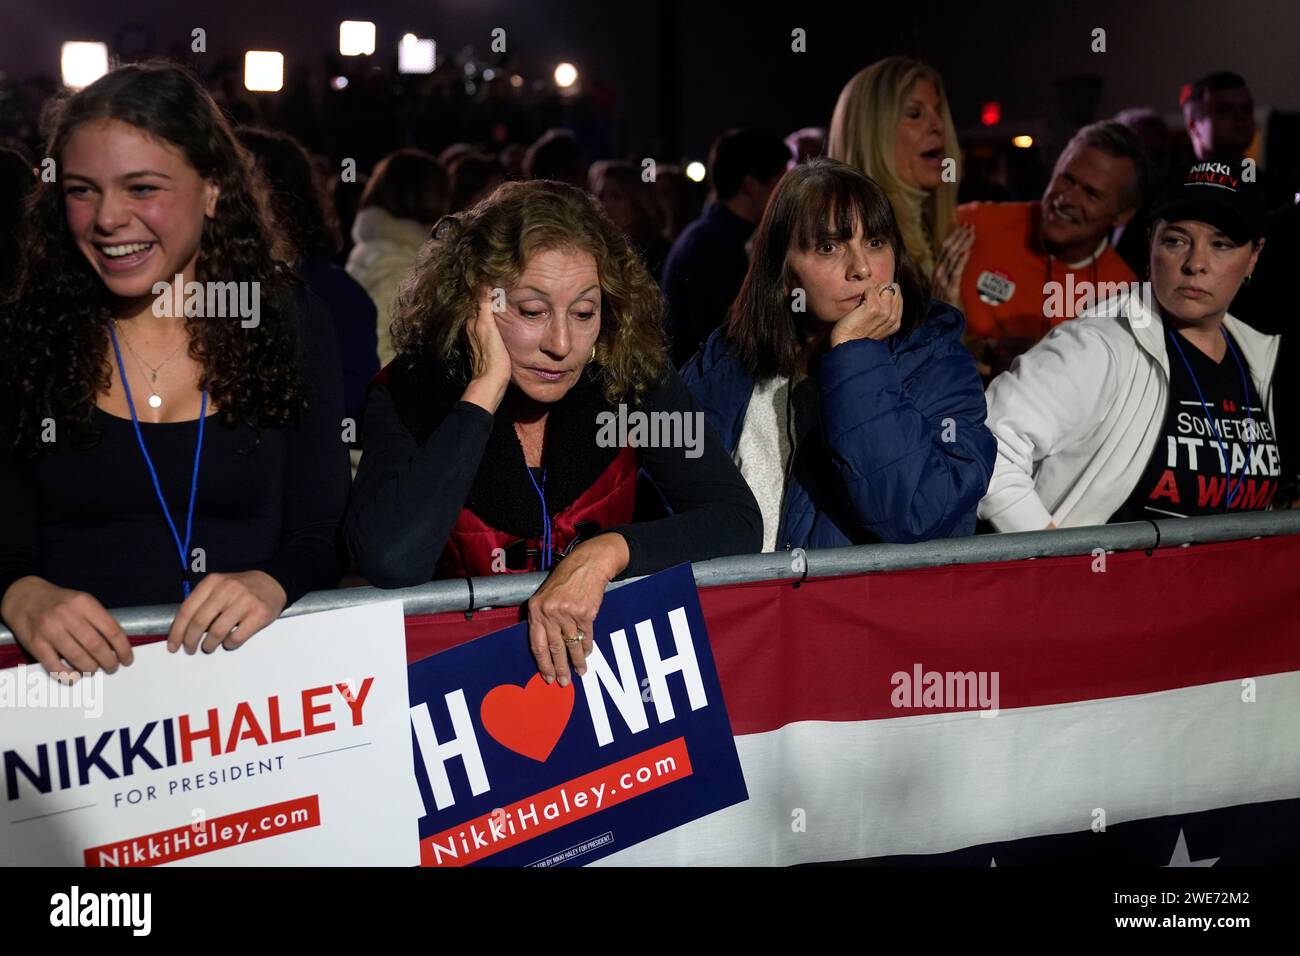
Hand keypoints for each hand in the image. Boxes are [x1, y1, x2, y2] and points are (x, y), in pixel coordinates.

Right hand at [0, 576, 131, 677]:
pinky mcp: (35, 643)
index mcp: (84, 603)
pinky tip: (74, 676)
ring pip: (77, 657)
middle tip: (111, 667)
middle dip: (108, 661)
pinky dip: (67, 675)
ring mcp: (49, 630)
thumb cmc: (59, 602)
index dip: (123, 649)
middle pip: (96, 646)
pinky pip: (54, 665)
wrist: (24, 597)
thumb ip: (99, 619)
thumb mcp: (82, 601)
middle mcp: (67, 615)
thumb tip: (117, 646)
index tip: (127, 659)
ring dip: (90, 668)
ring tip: (94, 669)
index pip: (112, 630)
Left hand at [167, 570, 286, 654]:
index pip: (187, 609)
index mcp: (213, 582)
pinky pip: (237, 637)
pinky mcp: (259, 613)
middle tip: (190, 649)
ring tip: (208, 647)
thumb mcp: (219, 587)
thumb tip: (183, 629)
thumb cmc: (241, 589)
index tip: (173, 645)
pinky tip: (228, 642)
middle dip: (190, 640)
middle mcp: (228, 589)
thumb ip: (202, 602)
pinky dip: (229, 644)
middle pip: (200, 622)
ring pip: (217, 632)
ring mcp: (245, 601)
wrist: (273, 583)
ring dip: (209, 645)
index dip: (177, 631)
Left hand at [462, 286, 511, 412]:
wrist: (490, 382)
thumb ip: (483, 306)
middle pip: (476, 304)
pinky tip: (495, 313)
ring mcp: (475, 336)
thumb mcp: (487, 327)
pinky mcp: (481, 344)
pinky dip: (489, 315)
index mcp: (472, 321)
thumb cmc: (492, 357)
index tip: (487, 270)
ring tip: (495, 290)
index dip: (480, 284)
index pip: (475, 297)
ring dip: (486, 303)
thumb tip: (481, 283)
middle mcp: (470, 327)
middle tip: (492, 277)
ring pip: (480, 313)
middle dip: (483, 292)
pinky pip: (484, 323)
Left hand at [526, 533, 628, 686]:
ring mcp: (568, 613)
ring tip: (580, 672)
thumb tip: (546, 646)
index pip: (537, 644)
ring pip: (572, 645)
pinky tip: (587, 654)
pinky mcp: (585, 613)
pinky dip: (587, 647)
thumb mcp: (545, 596)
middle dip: (559, 668)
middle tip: (563, 682)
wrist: (586, 564)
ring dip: (577, 661)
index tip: (547, 676)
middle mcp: (550, 613)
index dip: (543, 663)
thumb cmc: (565, 580)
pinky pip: (586, 636)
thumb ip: (543, 618)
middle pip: (555, 648)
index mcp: (536, 610)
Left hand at [830, 280, 903, 347]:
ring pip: (885, 287)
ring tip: (865, 302)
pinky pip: (871, 289)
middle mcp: (893, 317)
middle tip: (869, 300)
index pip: (898, 295)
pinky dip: (865, 293)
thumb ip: (885, 312)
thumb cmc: (857, 334)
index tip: (875, 302)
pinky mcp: (873, 308)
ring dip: (873, 291)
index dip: (885, 294)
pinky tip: (860, 304)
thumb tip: (884, 292)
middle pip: (894, 289)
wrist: (846, 345)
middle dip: (881, 290)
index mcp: (896, 322)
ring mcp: (884, 312)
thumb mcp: (878, 325)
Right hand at [932, 224, 974, 308]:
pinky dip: (961, 261)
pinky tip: (967, 251)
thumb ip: (951, 274)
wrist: (938, 323)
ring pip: (952, 257)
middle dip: (960, 236)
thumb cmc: (945, 305)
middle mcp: (938, 273)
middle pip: (948, 249)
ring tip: (972, 234)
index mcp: (937, 270)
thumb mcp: (946, 286)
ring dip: (963, 244)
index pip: (945, 248)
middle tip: (971, 226)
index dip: (954, 235)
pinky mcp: (950, 290)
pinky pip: (955, 272)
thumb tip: (962, 260)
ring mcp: (942, 281)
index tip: (964, 225)